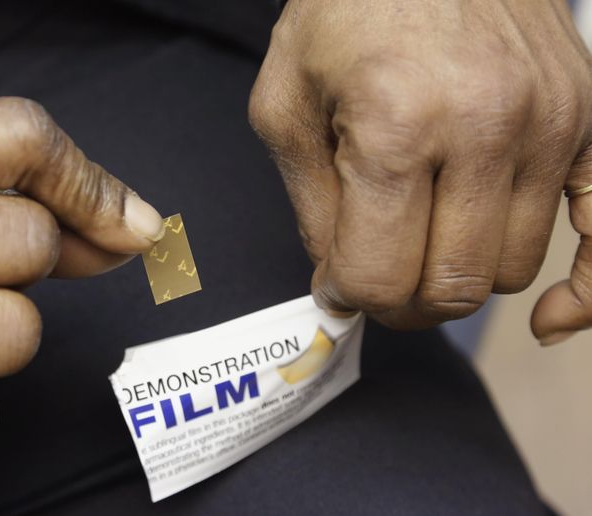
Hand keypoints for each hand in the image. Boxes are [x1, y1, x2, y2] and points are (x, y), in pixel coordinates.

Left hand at [249, 0, 591, 339]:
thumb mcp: (284, 106)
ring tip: (424, 241)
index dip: (348, 294)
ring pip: (508, 271)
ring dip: (458, 277)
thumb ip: (310, 207)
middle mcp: (486, 128)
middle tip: (376, 277)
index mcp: (396, 126)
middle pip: (450, 287)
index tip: (336, 283)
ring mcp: (550, 123)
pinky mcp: (589, 119)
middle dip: (400, 302)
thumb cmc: (343, 14)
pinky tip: (552, 319)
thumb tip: (340, 285)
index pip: (378, 275)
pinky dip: (587, 292)